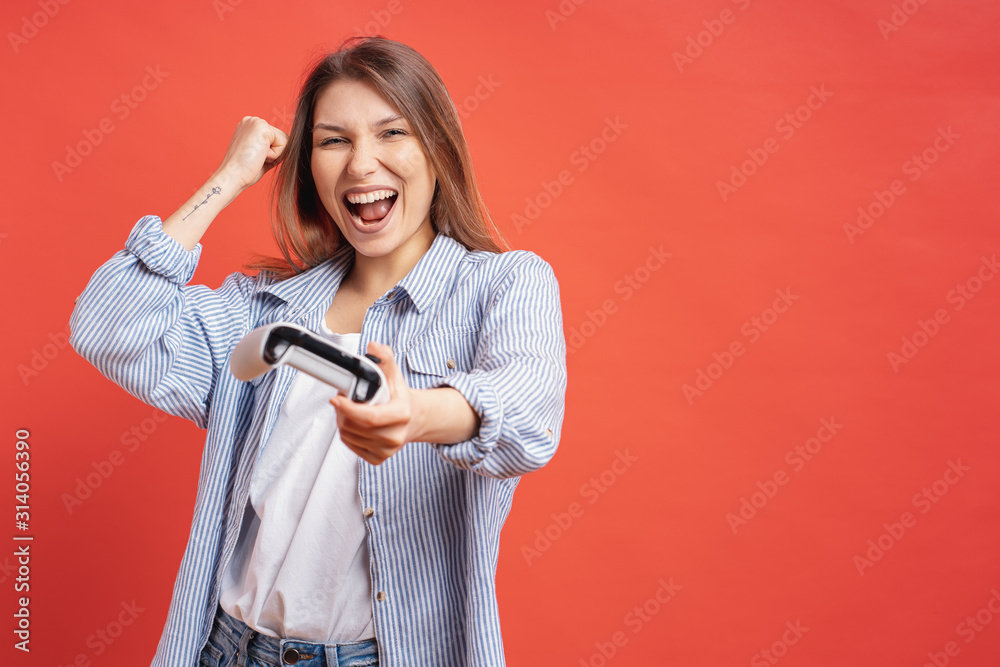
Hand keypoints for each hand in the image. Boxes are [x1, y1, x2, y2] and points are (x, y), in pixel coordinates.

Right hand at [216, 116, 287, 190]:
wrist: (232, 176)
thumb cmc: (244, 171)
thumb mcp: (260, 156)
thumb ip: (271, 149)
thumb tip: (288, 149)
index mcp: (250, 127)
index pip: (276, 139)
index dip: (272, 154)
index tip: (254, 158)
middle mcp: (253, 120)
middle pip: (282, 139)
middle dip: (275, 154)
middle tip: (255, 158)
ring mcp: (257, 122)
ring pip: (285, 141)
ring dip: (275, 155)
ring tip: (257, 157)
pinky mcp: (263, 127)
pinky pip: (284, 144)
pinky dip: (275, 156)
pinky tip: (259, 156)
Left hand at [331, 342, 419, 464]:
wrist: (414, 420)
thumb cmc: (400, 398)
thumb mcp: (395, 376)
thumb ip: (384, 358)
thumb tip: (374, 346)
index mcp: (402, 415)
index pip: (369, 417)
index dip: (349, 409)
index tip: (336, 399)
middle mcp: (395, 436)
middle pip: (355, 427)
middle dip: (342, 412)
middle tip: (342, 400)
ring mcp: (387, 450)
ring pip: (349, 436)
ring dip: (342, 421)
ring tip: (348, 410)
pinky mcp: (379, 458)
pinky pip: (351, 446)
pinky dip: (347, 434)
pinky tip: (353, 424)